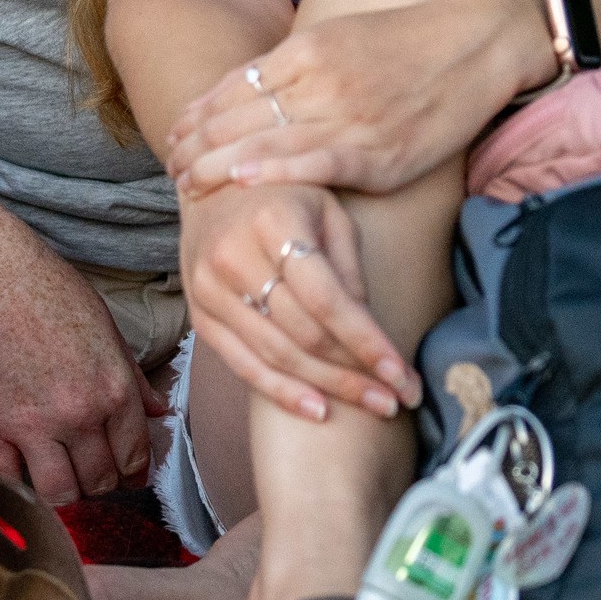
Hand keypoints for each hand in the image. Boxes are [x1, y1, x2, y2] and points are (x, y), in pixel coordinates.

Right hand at [0, 236, 157, 504]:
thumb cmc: (44, 288)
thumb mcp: (104, 323)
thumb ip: (133, 375)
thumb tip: (161, 410)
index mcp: (113, 387)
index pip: (135, 454)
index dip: (133, 471)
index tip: (125, 472)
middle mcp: (78, 414)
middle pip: (100, 480)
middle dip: (100, 484)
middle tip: (91, 474)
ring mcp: (33, 424)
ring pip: (60, 493)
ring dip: (64, 493)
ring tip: (59, 479)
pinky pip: (7, 480)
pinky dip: (15, 486)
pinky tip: (20, 474)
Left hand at [164, 0, 550, 201]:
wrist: (479, 44)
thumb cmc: (411, 43)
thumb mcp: (343, 38)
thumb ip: (298, 65)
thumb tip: (252, 89)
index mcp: (307, 48)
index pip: (235, 83)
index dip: (199, 113)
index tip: (176, 133)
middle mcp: (319, 80)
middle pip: (239, 114)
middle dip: (197, 143)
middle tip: (170, 167)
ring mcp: (348, 116)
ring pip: (265, 140)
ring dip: (218, 165)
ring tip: (187, 183)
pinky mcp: (378, 152)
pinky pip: (314, 162)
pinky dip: (274, 170)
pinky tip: (241, 180)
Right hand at [183, 180, 419, 424]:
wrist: (210, 189)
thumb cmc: (284, 199)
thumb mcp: (328, 213)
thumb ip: (349, 269)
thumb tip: (373, 335)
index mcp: (273, 221)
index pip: (326, 298)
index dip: (366, 341)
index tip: (401, 374)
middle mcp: (233, 255)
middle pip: (303, 332)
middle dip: (356, 373)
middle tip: (397, 399)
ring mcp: (209, 288)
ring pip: (277, 355)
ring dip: (329, 388)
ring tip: (373, 406)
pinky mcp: (199, 314)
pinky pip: (243, 365)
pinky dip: (283, 392)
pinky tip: (319, 410)